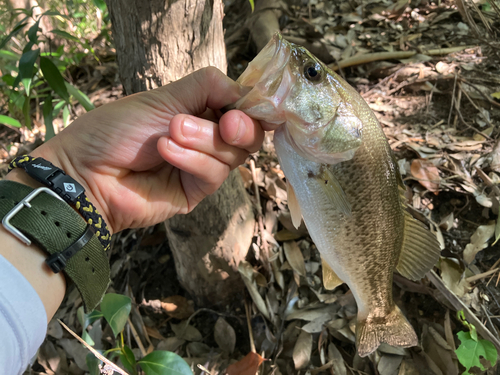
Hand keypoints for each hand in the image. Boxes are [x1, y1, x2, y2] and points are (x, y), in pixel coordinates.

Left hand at [21, 67, 263, 233]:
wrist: (86, 170)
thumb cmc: (117, 129)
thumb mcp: (165, 96)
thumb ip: (208, 87)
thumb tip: (246, 90)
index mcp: (199, 112)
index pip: (242, 109)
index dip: (251, 108)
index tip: (244, 106)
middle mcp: (205, 140)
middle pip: (247, 135)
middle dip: (238, 126)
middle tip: (226, 122)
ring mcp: (201, 168)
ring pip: (233, 154)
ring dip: (204, 140)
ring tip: (171, 133)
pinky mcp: (195, 192)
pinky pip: (214, 174)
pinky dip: (193, 160)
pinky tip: (166, 151)